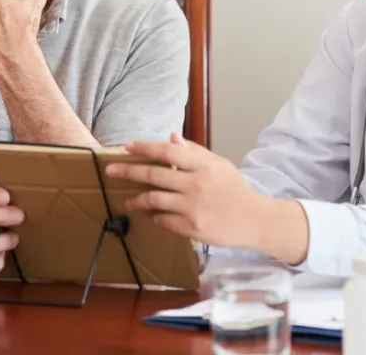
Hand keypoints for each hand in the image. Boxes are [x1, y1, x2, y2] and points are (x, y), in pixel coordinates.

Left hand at [105, 134, 271, 250]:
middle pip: (154, 175)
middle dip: (128, 171)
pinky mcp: (192, 227)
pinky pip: (164, 220)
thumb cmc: (236, 190)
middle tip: (110, 171)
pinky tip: (150, 215)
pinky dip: (154, 217)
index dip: (144, 148)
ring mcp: (192, 207)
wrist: (255, 219)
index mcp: (202, 166)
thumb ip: (195, 152)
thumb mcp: (219, 165)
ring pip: (154, 200)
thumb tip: (172, 137)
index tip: (126, 146)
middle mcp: (195, 185)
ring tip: (127, 201)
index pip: (167, 152)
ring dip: (136, 200)